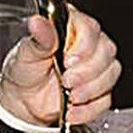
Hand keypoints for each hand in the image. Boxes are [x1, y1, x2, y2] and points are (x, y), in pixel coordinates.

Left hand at [0, 6, 119, 126]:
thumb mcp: (26, 52)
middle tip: (66, 80)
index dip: (84, 46)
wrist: (22, 99)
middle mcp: (87, 44)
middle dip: (87, 71)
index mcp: (70, 27)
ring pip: (110, 74)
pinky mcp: (99, 89)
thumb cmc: (24, 69)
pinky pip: (105, 99)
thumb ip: (38, 38)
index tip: (68, 60)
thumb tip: (38, 22)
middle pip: (106, 50)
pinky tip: (72, 110)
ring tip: (69, 96)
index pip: (90, 28)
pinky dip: (89, 108)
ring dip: (89, 90)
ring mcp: (96, 66)